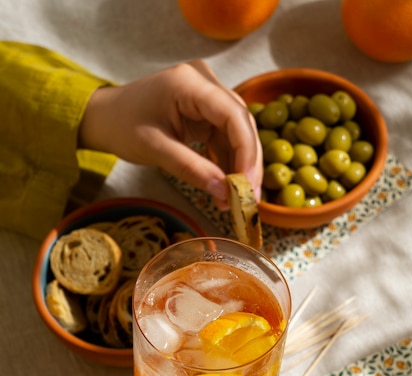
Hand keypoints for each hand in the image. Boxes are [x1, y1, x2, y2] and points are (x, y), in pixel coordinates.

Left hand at [78, 60, 262, 209]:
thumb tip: (225, 193)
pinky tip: (226, 187)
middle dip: (247, 162)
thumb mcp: (156, 150)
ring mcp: (207, 94)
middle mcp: (204, 82)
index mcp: (189, 83)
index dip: (245, 151)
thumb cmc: (123, 126)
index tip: (246, 184)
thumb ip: (192, 169)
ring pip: (237, 132)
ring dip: (239, 166)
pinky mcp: (206, 110)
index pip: (233, 115)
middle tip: (248, 198)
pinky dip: (227, 162)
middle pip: (241, 122)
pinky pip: (226, 137)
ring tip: (237, 199)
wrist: (106, 117)